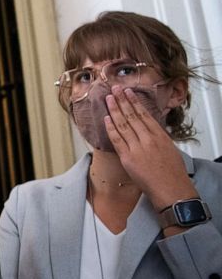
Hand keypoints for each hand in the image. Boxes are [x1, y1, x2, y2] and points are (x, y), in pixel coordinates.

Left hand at [104, 87, 197, 213]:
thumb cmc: (172, 172)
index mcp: (160, 136)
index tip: (128, 92)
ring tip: (108, 99)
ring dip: (114, 110)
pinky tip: (106, 118)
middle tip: (114, 89)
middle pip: (132, 116)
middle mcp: (148, 139)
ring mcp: (137, 148)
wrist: (170, 189)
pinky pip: (117, 140)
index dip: (134, 102)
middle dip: (122, 101)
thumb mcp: (169, 148)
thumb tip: (147, 128)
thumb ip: (157, 137)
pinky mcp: (128, 158)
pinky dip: (111, 128)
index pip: (144, 114)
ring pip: (123, 125)